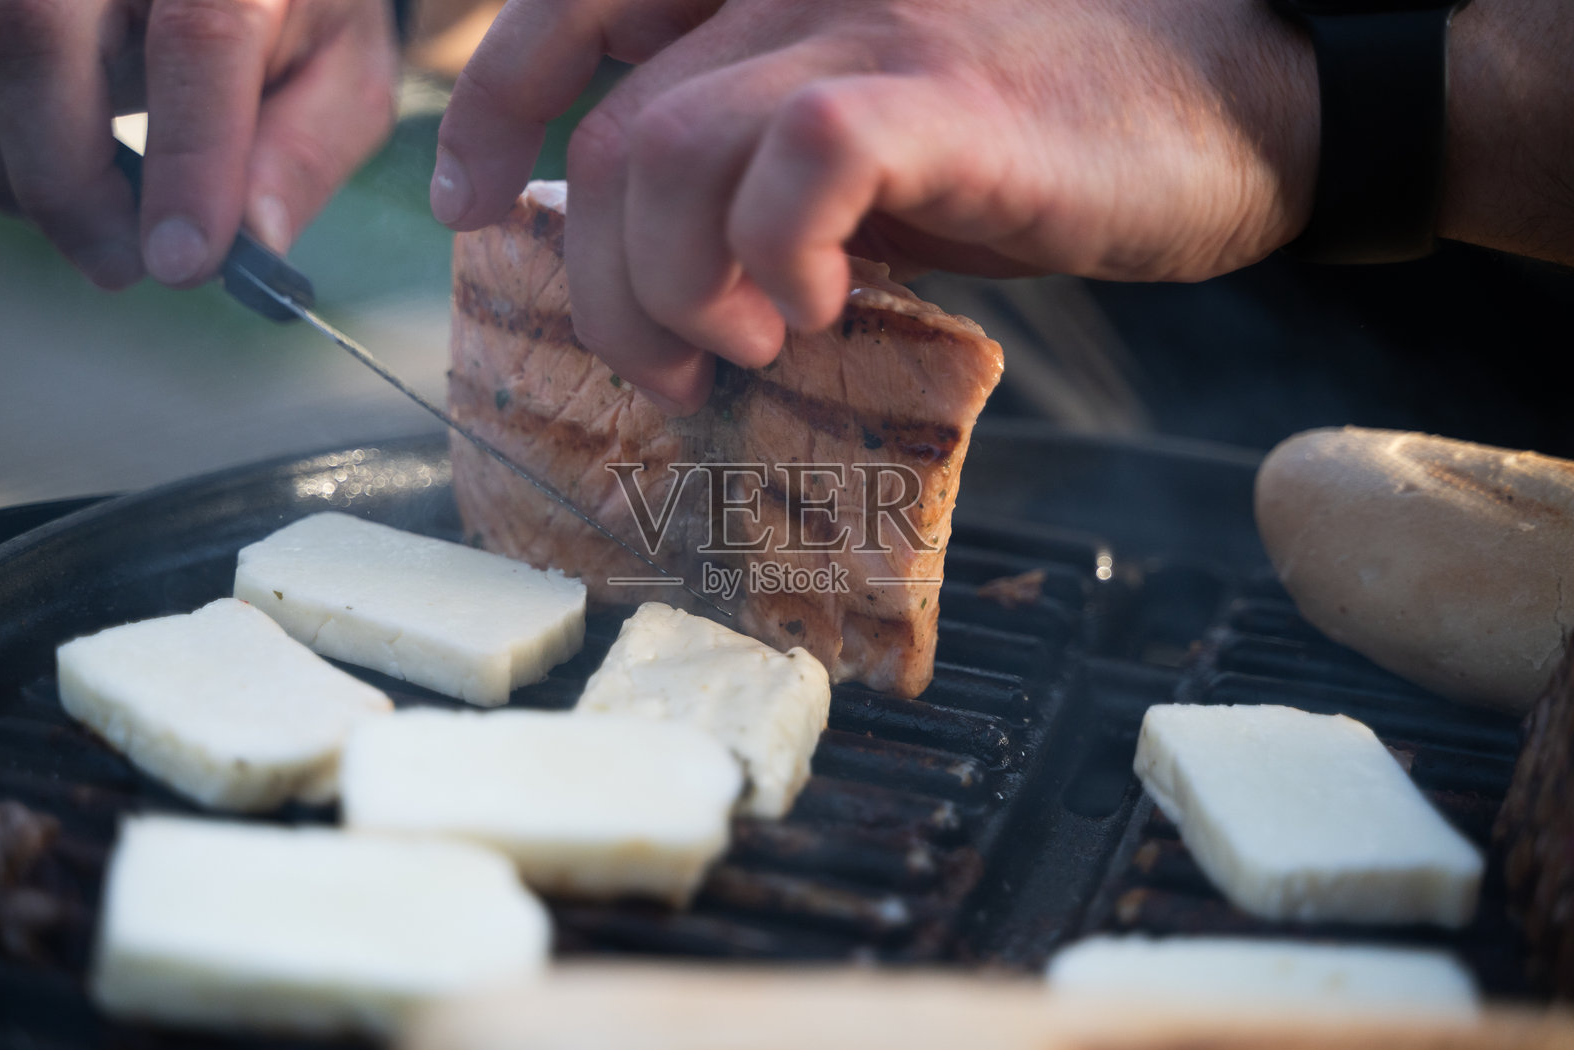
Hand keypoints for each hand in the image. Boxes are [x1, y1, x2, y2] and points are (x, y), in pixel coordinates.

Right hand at [0, 0, 398, 289]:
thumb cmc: (303, 10)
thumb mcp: (344, 74)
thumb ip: (302, 152)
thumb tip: (254, 240)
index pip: (199, 40)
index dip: (189, 161)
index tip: (183, 262)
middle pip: (36, 34)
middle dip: (68, 181)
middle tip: (124, 265)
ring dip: (24, 173)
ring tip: (105, 219)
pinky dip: (1, 152)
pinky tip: (64, 171)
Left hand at [433, 0, 1318, 412]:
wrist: (1232, 107)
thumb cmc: (1048, 133)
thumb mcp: (879, 144)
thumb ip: (764, 169)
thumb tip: (662, 262)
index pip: (569, 10)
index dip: (490, 110)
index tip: (468, 207)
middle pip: (609, 129)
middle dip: (594, 274)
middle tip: (654, 362)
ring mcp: (869, 19)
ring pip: (669, 151)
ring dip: (673, 287)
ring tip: (741, 348)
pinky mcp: (941, 90)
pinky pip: (796, 164)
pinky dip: (773, 259)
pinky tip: (813, 310)